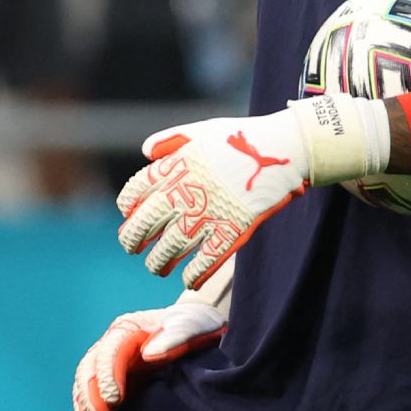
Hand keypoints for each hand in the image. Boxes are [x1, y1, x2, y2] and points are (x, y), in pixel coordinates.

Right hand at [72, 257, 233, 410]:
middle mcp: (114, 344)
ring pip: (87, 381)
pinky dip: (89, 409)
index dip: (108, 375)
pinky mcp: (116, 379)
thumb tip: (149, 354)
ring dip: (86, 405)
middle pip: (91, 367)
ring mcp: (113, 362)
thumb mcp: (190, 325)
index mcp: (129, 328)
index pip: (109, 351)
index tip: (114, 398)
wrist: (200, 328)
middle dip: (91, 394)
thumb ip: (174, 336)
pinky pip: (94, 393)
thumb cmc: (195, 325)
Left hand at [117, 95, 388, 284]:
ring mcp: (207, 215)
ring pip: (171, 247)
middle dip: (132, 240)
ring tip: (157, 267)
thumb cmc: (240, 138)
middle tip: (131, 248)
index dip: (128, 207)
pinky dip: (193, 274)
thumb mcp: (200, 131)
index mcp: (174, 167)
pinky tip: (188, 280)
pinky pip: (205, 261)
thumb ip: (170, 140)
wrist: (282, 150)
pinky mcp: (231, 232)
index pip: (135, 192)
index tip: (129, 214)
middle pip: (145, 224)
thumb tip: (146, 152)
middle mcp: (184, 192)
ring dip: (159, 262)